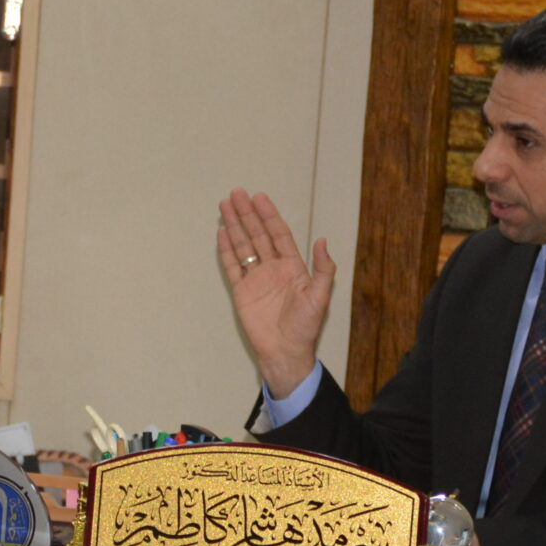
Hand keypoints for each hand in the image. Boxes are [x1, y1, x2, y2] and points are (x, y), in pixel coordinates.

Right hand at [216, 189, 337, 398]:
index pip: (278, 234)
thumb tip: (322, 240)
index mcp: (292, 266)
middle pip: (258, 234)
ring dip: (235, 226)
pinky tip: (222, 233)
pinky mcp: (241, 291)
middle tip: (236, 193)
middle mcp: (272, 268)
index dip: (269, 215)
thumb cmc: (305, 327)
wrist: (285, 352)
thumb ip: (323, 269)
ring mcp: (255, 278)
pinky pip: (232, 266)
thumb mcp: (321, 297)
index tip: (260, 197)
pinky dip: (226, 250)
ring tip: (225, 205)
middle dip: (247, 214)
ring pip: (243, 246)